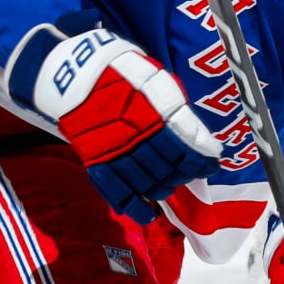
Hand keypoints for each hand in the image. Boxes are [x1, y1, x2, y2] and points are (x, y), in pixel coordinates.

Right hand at [8, 22, 221, 222]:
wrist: (73, 71)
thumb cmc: (120, 70)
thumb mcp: (155, 78)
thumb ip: (178, 111)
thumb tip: (204, 143)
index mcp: (153, 112)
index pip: (186, 148)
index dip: (202, 160)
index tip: (209, 164)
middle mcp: (136, 135)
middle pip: (168, 169)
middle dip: (182, 174)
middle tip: (187, 173)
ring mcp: (114, 151)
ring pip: (147, 183)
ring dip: (162, 189)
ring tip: (167, 186)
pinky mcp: (95, 161)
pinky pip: (116, 192)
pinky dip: (134, 207)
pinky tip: (146, 213)